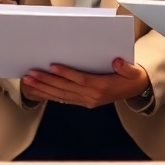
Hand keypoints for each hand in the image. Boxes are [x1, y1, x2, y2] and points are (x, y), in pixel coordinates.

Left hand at [21, 59, 150, 108]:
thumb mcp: (133, 71)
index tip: (52, 66)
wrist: (135, 91)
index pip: (80, 79)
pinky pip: (64, 99)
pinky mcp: (84, 102)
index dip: (66, 73)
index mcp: (102, 87)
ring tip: (29, 82)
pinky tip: (39, 91)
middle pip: (66, 88)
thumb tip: (117, 62)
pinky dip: (50, 95)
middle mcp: (92, 96)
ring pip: (61, 95)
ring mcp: (87, 100)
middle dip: (47, 81)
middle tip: (31, 74)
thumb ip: (126, 67)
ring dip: (44, 89)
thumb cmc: (131, 77)